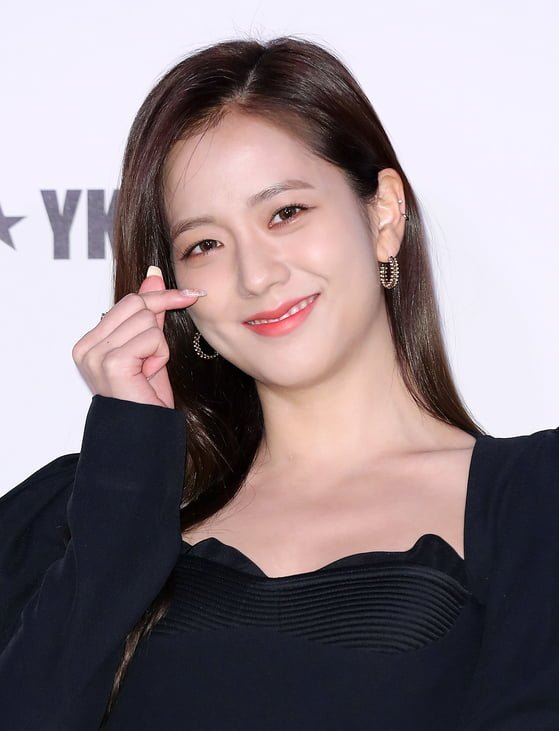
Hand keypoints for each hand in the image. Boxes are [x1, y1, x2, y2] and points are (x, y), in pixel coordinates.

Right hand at [72, 267, 205, 408]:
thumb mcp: (151, 348)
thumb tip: (153, 276)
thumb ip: (149, 314)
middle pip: (138, 305)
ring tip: (148, 371)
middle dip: (159, 325)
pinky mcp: (112, 362)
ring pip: (147, 320)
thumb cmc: (147, 398)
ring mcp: (96, 354)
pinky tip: (148, 375)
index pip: (129, 302)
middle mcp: (86, 347)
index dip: (161, 298)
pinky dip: (159, 356)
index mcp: (89, 342)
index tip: (191, 295)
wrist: (147, 432)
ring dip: (159, 346)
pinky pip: (151, 338)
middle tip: (160, 354)